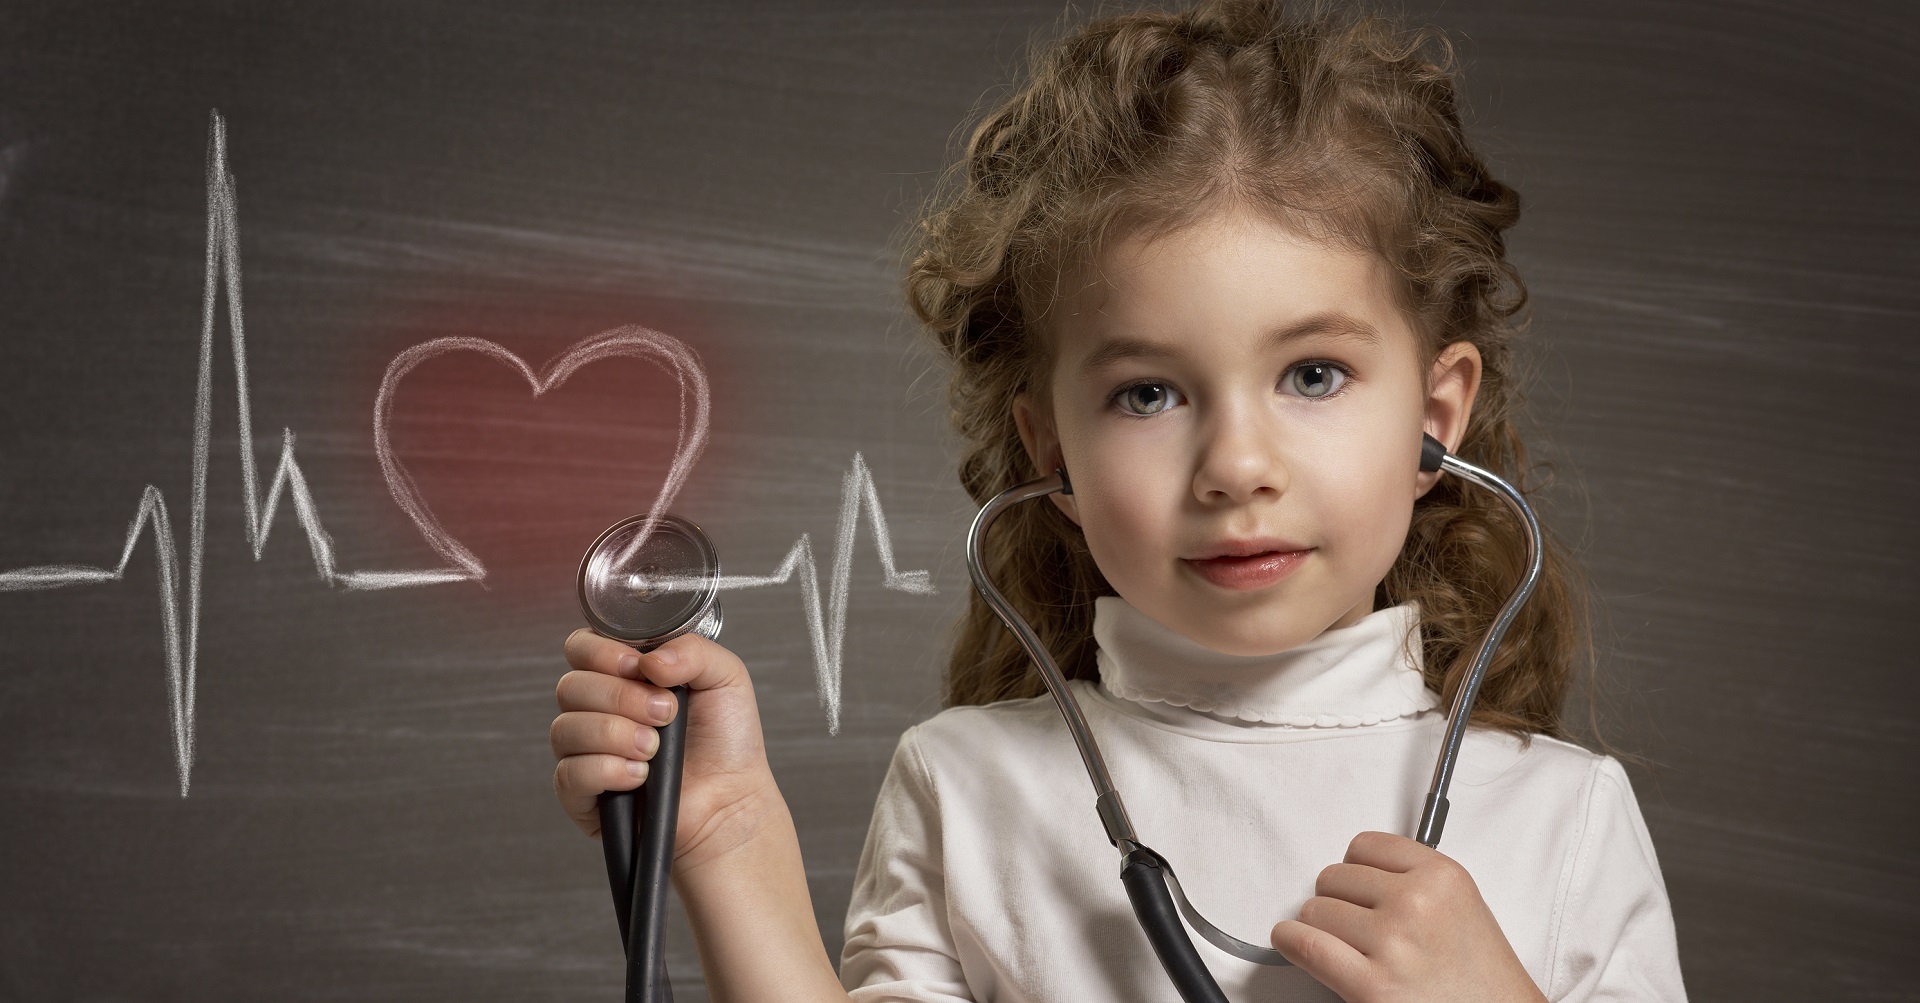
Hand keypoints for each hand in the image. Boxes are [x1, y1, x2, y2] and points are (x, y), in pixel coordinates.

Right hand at [551, 629, 785, 873]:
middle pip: (570, 687)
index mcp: (623, 676)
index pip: (581, 648)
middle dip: (621, 698)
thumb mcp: (725, 677)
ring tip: (654, 749)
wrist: (732, 799)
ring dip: (615, 735)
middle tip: (665, 714)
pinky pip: (568, 773)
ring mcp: (586, 752)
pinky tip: (638, 776)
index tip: (639, 668)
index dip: (601, 653)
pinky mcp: (581, 795)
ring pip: (565, 729)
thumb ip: (692, 649)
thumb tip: (649, 659)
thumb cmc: (726, 740)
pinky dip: (606, 770)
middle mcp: (597, 710)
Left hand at [1270, 831, 1544, 1002]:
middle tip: (1355, 926)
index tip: (1355, 883)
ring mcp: (1392, 942)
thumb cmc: (1481, 980)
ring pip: (1315, 910)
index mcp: (1442, 876)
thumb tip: (1357, 873)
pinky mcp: (1370, 984)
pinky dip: (1290, 942)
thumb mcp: (1463, 908)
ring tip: (1345, 946)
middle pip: (1335, 877)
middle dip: (1338, 901)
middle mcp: (1416, 902)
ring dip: (1319, 927)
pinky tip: (1293, 943)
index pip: (1365, 846)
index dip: (1355, 869)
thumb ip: (1416, 881)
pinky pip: (1305, 945)